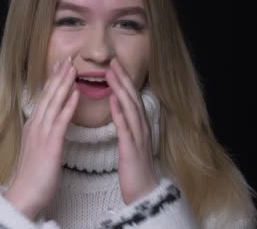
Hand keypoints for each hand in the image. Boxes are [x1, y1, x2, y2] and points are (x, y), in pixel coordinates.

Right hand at [4, 57, 78, 219]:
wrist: (24, 196)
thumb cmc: (34, 176)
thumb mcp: (39, 148)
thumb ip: (45, 132)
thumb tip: (52, 121)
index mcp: (33, 125)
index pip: (44, 97)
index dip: (53, 80)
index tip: (60, 65)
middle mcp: (35, 125)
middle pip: (48, 95)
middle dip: (58, 75)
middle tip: (68, 57)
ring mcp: (41, 134)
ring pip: (53, 103)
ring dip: (63, 84)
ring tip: (73, 67)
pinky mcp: (49, 145)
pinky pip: (60, 121)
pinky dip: (68, 106)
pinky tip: (75, 94)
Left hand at [106, 58, 157, 204]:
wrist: (145, 194)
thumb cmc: (135, 169)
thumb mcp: (131, 143)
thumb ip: (127, 125)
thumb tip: (118, 107)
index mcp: (140, 126)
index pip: (132, 98)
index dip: (124, 80)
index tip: (114, 65)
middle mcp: (142, 128)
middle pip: (133, 98)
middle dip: (123, 78)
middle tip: (113, 61)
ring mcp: (139, 138)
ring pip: (131, 108)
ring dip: (121, 89)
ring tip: (111, 74)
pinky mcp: (132, 149)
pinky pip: (125, 128)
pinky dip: (119, 113)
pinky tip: (112, 101)